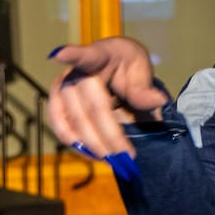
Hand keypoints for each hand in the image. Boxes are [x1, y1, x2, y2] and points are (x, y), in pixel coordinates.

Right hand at [48, 38, 166, 159]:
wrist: (112, 68)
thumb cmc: (126, 67)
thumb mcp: (141, 70)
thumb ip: (144, 88)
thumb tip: (157, 101)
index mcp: (99, 55)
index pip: (86, 56)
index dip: (72, 55)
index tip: (60, 54)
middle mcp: (75, 71)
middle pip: (91, 108)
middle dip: (109, 135)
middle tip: (128, 156)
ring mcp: (61, 89)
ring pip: (75, 123)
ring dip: (95, 145)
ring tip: (116, 160)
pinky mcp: (56, 106)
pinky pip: (63, 129)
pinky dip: (80, 146)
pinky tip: (98, 155)